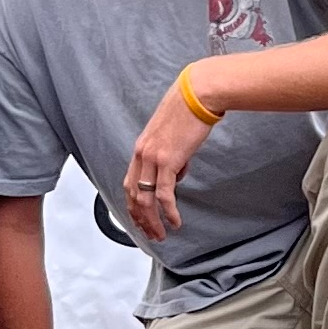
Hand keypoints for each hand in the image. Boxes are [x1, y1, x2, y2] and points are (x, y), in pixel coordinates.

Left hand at [121, 68, 220, 241]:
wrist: (197, 94)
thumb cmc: (188, 109)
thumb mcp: (172, 135)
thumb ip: (170, 154)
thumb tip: (176, 171)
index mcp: (141, 148)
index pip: (130, 183)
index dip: (133, 205)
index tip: (140, 219)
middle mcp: (141, 154)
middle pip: (133, 195)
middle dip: (140, 219)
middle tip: (150, 234)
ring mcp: (152, 158)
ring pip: (145, 199)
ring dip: (152, 221)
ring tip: (161, 234)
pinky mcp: (167, 161)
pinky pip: (163, 194)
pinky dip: (168, 212)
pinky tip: (174, 222)